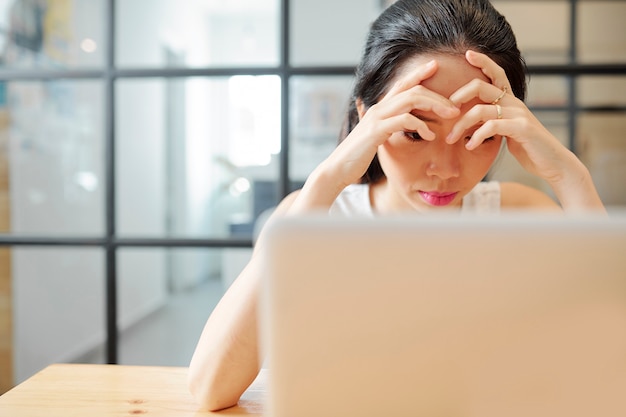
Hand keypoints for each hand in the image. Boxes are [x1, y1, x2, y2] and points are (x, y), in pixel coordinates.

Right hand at [319, 59, 459, 188]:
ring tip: (450, 116)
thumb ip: (387, 127)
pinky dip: (421, 125)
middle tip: (455, 106)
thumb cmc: (358, 155)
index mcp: (379, 108)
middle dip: (436, 95)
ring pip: (411, 100)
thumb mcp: (376, 137)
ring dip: (434, 106)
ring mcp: (376, 118)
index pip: (402, 84)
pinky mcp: (377, 131)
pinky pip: (404, 120)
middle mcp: (378, 108)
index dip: (418, 73)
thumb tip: (399, 124)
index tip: (436, 66)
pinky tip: (430, 135)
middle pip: (412, 90)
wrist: (338, 168)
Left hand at [446, 50, 574, 183]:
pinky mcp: (521, 128)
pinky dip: (477, 136)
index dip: (483, 61)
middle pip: (481, 87)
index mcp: (510, 100)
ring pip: (481, 110)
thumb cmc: (527, 147)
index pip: (496, 74)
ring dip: (461, 125)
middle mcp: (514, 102)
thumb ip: (491, 121)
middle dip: (459, 96)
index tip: (467, 54)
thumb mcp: (506, 131)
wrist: (552, 163)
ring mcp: (519, 114)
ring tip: (450, 139)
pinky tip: (470, 146)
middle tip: (445, 111)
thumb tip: (470, 121)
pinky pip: (492, 126)